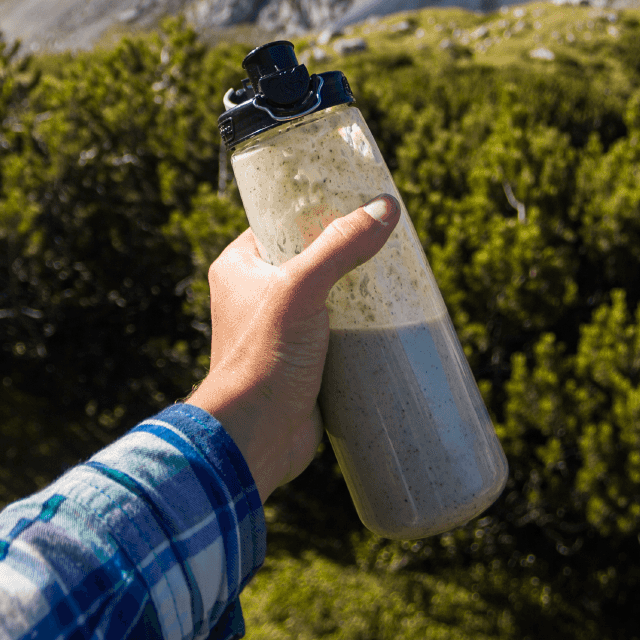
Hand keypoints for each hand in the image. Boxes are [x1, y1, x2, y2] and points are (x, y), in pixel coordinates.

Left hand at [186, 195, 398, 499]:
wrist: (255, 436)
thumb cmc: (263, 357)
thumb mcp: (301, 289)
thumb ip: (340, 246)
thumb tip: (385, 207)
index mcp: (240, 267)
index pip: (281, 223)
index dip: (317, 211)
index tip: (358, 202)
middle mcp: (256, 296)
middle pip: (312, 260)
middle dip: (349, 255)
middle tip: (389, 241)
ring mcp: (281, 332)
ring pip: (328, 300)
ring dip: (360, 295)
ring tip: (399, 279)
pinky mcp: (303, 363)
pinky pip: (337, 335)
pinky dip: (362, 330)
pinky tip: (393, 322)